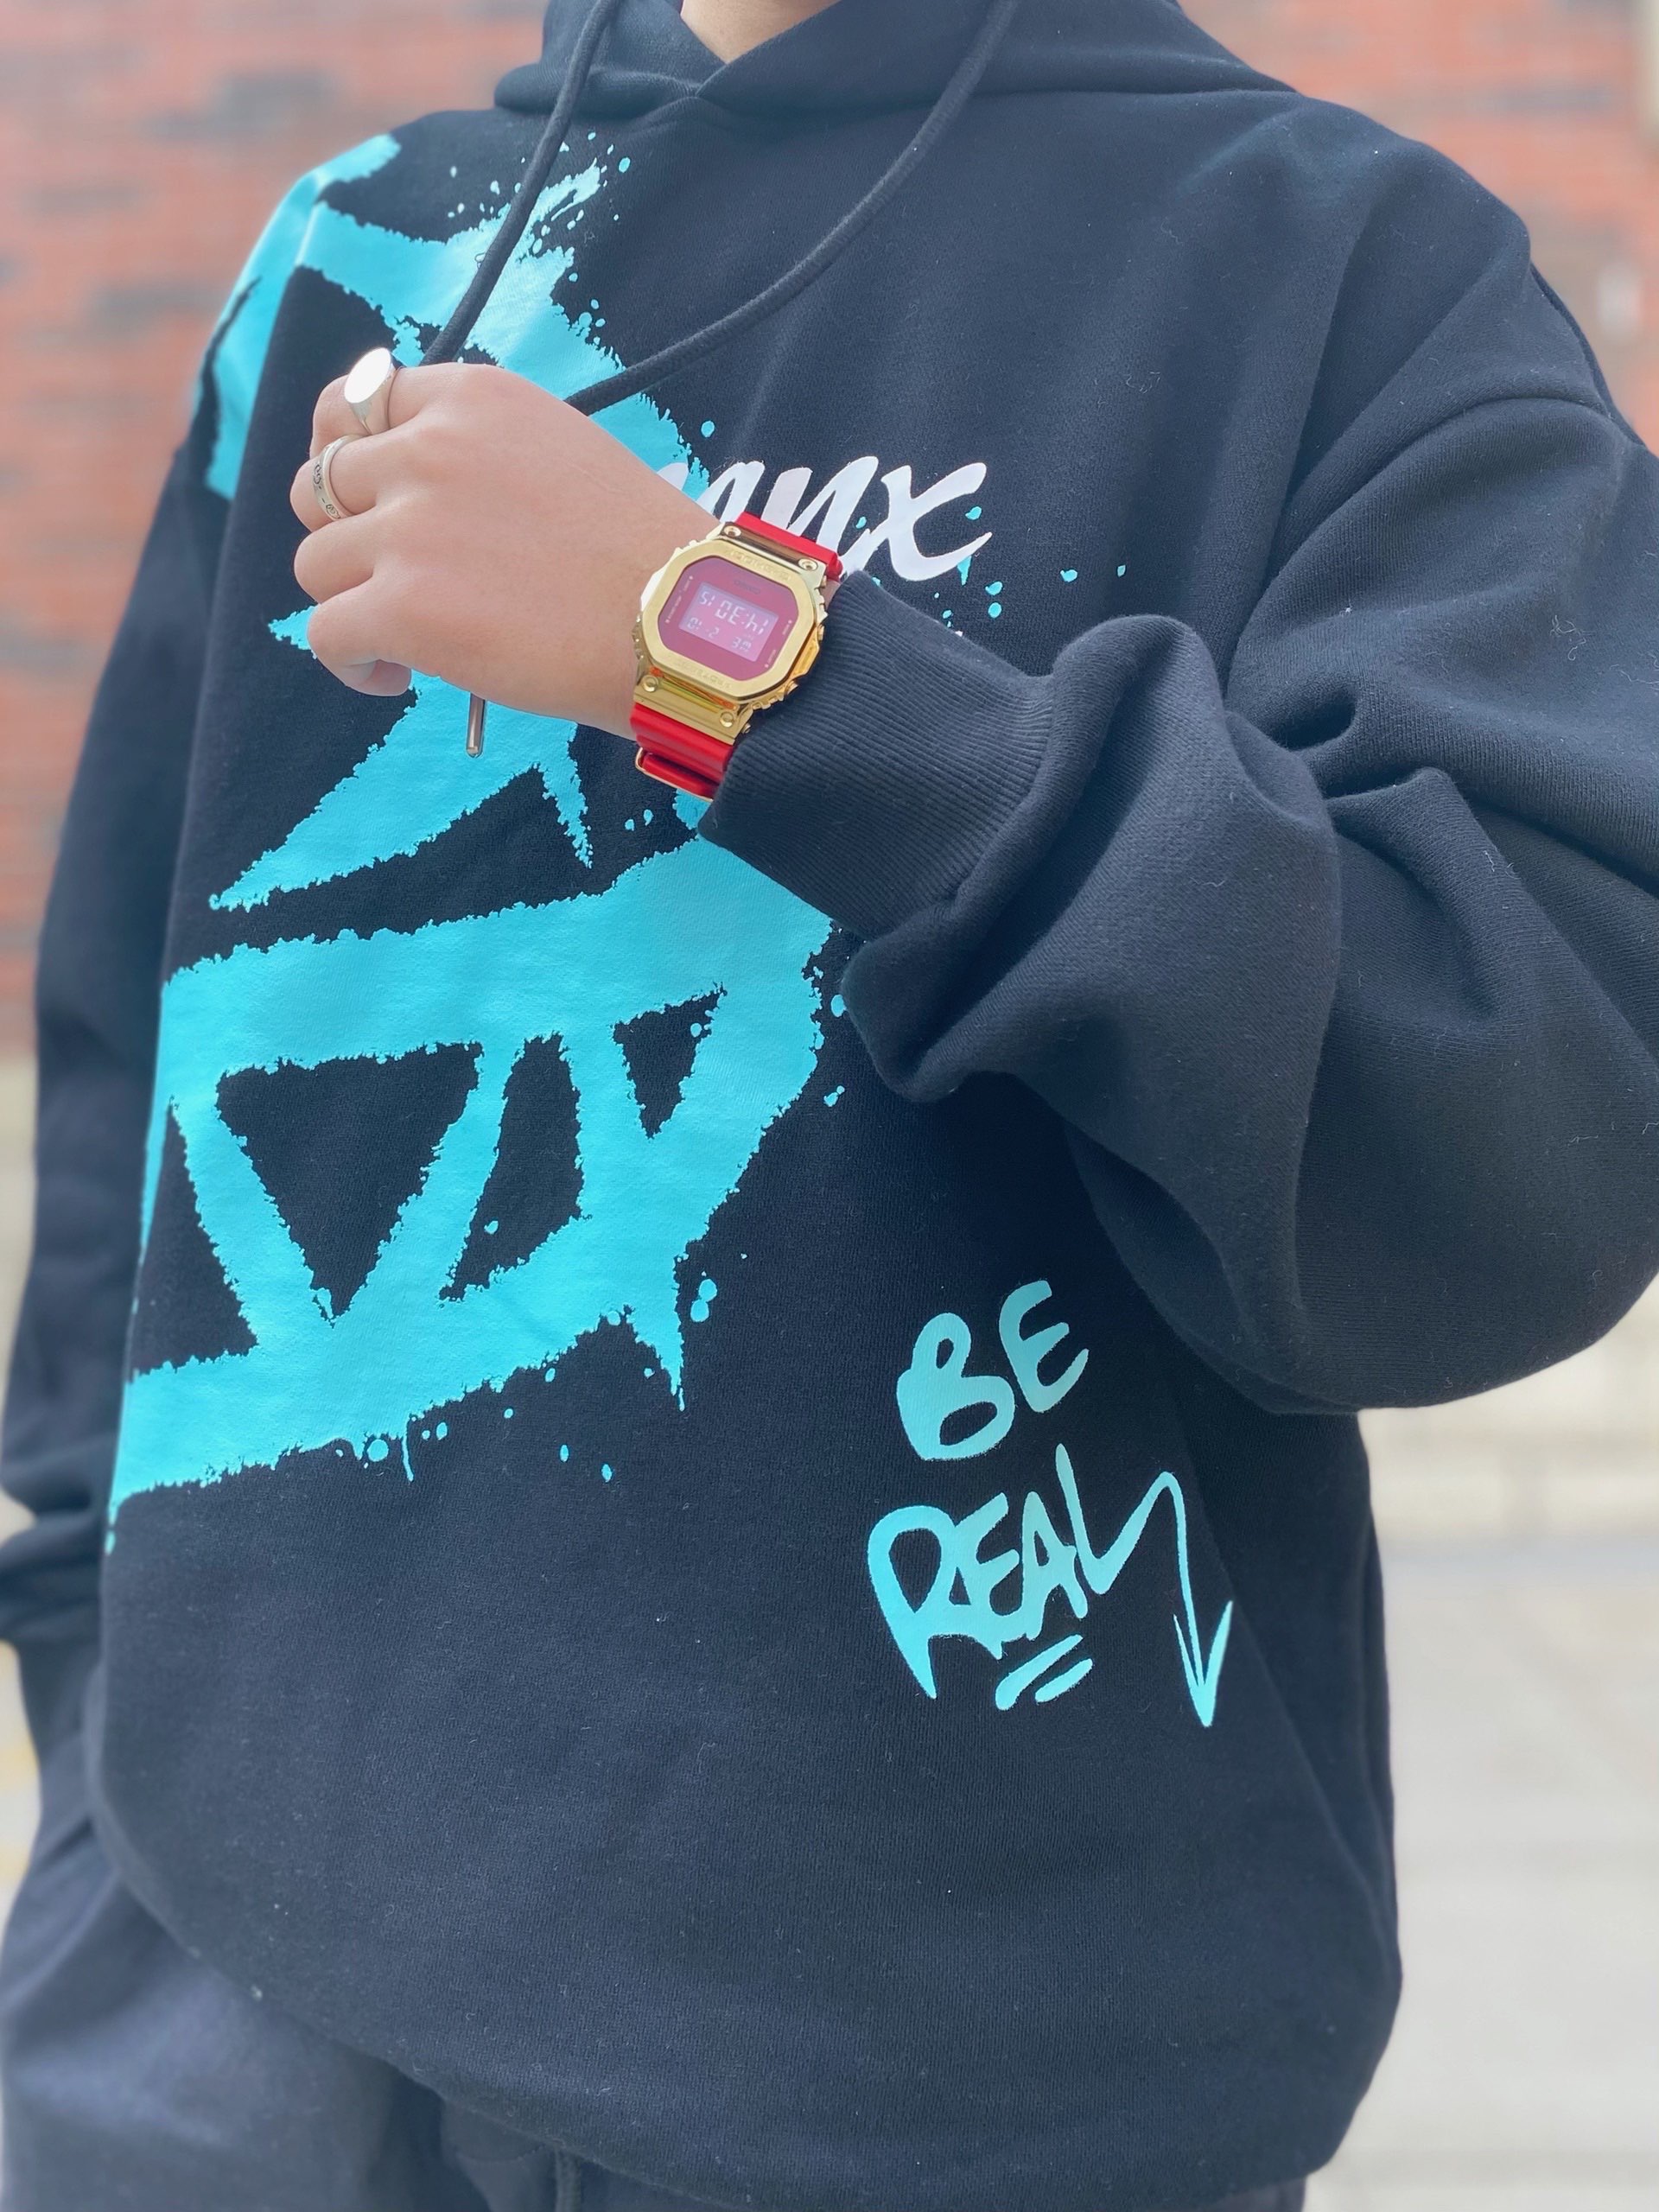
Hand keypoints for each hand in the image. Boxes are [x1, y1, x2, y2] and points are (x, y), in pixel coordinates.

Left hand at [289, 363, 712, 736]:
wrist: (686, 624)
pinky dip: (349, 664)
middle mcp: (429, 449)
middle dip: (345, 538)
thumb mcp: (563, 453)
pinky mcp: (404, 608)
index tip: (373, 508)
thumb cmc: (646, 557)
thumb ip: (482, 454)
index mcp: (472, 399)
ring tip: (405, 643)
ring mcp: (410, 528)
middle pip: (319, 487)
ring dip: (350, 604)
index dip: (347, 463)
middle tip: (393, 581)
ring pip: (314, 564)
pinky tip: (396, 678)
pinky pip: (325, 635)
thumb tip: (414, 503)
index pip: (354, 406)